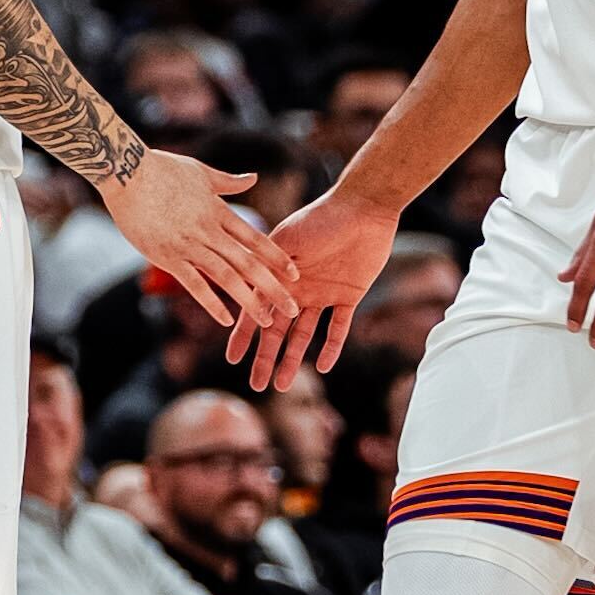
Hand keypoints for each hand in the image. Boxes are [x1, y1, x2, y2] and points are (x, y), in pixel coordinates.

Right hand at [104, 149, 297, 338]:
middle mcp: (208, 230)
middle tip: (293, 308)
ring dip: (249, 300)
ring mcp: (188, 244)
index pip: (254, 239)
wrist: (126, 171)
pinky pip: (193, 283)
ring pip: (227, 277)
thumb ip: (229, 182)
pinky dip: (211, 302)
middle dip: (273, 287)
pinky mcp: (167, 256)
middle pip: (248, 263)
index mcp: (218, 211)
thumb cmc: (161, 168)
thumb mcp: (201, 172)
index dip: (276, 257)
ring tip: (267, 321)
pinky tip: (226, 320)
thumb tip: (253, 178)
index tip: (295, 274)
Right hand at [247, 186, 398, 387]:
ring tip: (282, 386)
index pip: (255, 311)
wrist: (363, 208)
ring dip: (293, 359)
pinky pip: (338, 327)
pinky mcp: (349, 296)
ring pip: (304, 335)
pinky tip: (323, 366)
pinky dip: (331, 346)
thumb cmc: (320, 218)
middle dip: (265, 358)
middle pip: (277, 331)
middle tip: (256, 386)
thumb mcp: (285, 242)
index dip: (243, 336)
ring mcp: (322, 293)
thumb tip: (246, 296)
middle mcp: (296, 288)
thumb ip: (267, 270)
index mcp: (276, 275)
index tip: (231, 359)